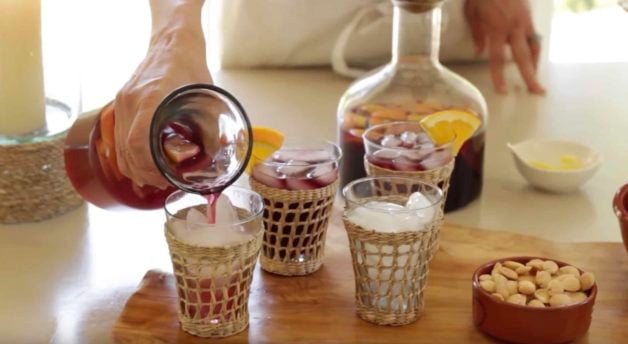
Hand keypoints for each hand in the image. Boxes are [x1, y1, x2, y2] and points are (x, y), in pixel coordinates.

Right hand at [114, 0, 210, 187]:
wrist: (172, 42)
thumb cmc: (191, 67)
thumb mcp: (209, 98)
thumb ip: (212, 129)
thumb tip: (217, 160)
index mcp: (152, 99)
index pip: (138, 143)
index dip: (149, 167)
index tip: (165, 178)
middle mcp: (131, 101)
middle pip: (126, 150)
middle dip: (143, 173)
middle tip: (163, 184)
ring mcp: (122, 101)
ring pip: (118, 146)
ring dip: (134, 167)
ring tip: (154, 178)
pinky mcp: (120, 102)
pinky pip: (118, 136)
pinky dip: (128, 154)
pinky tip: (143, 163)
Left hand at [464, 0, 544, 93]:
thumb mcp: (472, 12)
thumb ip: (477, 34)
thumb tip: (480, 53)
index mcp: (496, 28)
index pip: (498, 59)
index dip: (500, 76)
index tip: (503, 90)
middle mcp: (513, 27)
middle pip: (523, 58)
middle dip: (530, 76)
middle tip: (538, 91)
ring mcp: (524, 21)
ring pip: (534, 47)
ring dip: (535, 64)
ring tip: (535, 77)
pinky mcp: (529, 16)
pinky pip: (534, 37)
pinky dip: (533, 49)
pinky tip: (531, 58)